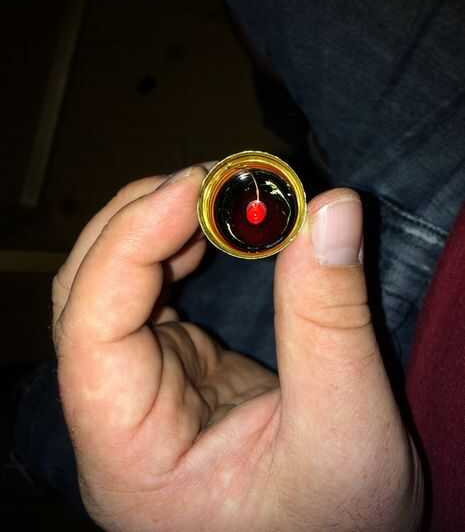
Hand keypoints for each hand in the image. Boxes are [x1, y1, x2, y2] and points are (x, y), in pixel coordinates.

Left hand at [53, 166, 422, 531]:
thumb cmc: (335, 525)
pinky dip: (176, 248)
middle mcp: (114, 418)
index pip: (89, 331)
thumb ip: (330, 323)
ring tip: (217, 193)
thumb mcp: (347, 432)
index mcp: (126, 456)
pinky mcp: (170, 370)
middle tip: (214, 178)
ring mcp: (139, 390)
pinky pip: (149, 294)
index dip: (131, 243)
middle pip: (86, 296)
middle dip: (142, 222)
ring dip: (156, 227)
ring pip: (110, 287)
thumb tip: (328, 210)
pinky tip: (209, 229)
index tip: (195, 186)